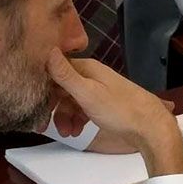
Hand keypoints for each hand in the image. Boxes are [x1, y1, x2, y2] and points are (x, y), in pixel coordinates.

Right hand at [47, 50, 182, 175]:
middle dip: (53, 107)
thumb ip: (66, 75)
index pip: (56, 70)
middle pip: (62, 88)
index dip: (43, 86)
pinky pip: (82, 110)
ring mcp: (98, 91)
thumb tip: (48, 50)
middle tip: (45, 125)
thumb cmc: (120, 110)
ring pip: (71, 101)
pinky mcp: (103, 105)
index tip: (33, 103)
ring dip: (65, 117)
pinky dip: (76, 120)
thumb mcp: (88, 93)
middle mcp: (92, 76)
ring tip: (68, 133)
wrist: (149, 128)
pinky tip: (76, 132)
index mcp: (88, 68)